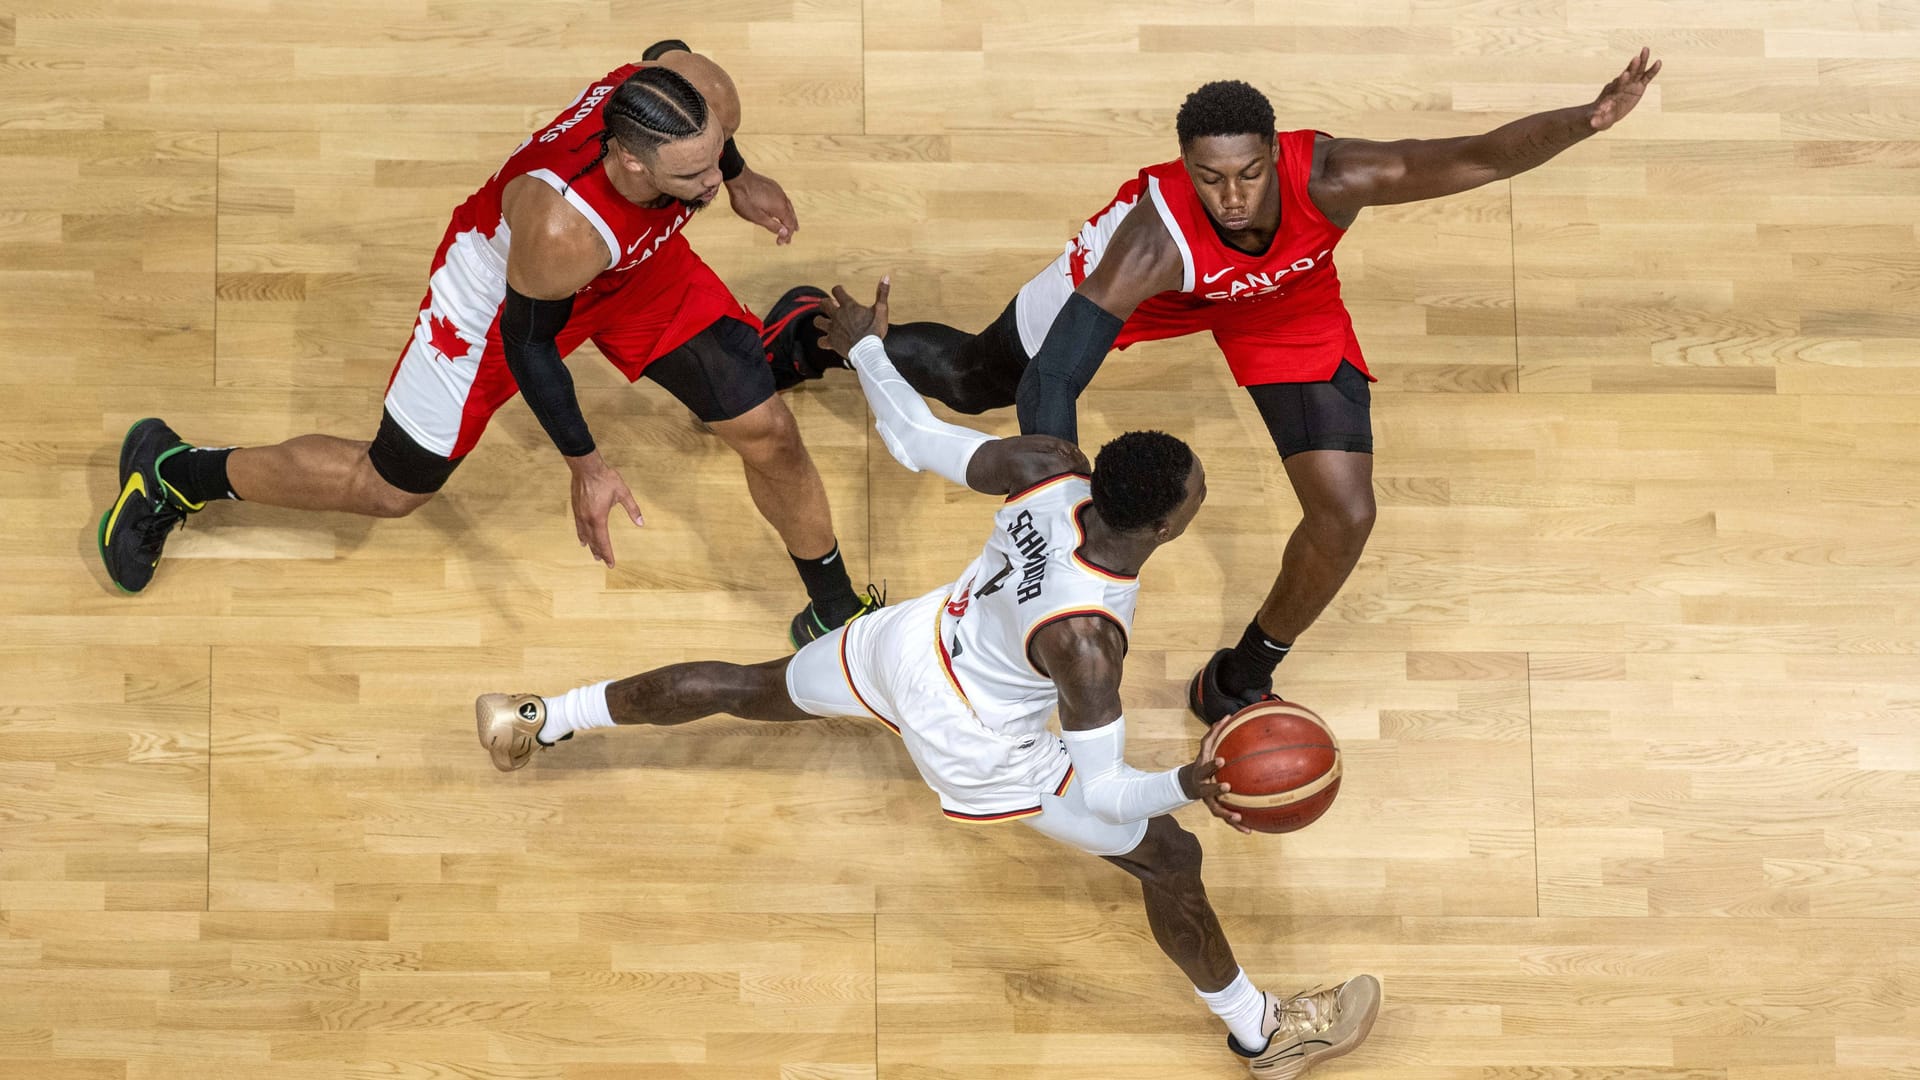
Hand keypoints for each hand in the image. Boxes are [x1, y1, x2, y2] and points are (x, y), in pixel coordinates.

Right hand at [565, 450, 642, 567]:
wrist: (586, 467)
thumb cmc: (605, 479)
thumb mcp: (623, 493)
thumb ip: (633, 509)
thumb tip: (641, 523)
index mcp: (599, 518)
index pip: (604, 541)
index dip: (608, 553)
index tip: (610, 563)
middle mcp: (588, 519)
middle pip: (594, 540)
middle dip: (599, 551)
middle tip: (602, 561)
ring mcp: (580, 514)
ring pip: (584, 534)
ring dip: (590, 545)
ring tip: (593, 553)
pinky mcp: (576, 508)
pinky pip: (578, 526)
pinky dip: (581, 534)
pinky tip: (582, 538)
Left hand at [725, 167, 797, 244]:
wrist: (738, 178)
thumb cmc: (745, 199)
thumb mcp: (757, 217)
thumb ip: (772, 225)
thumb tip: (785, 233)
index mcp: (780, 208)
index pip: (789, 225)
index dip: (786, 236)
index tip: (780, 243)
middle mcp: (782, 199)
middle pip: (791, 216)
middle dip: (790, 228)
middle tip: (789, 239)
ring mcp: (778, 191)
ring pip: (789, 207)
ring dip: (790, 218)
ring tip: (793, 225)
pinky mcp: (773, 186)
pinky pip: (784, 200)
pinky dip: (785, 209)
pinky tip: (782, 209)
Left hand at [811, 278, 890, 359]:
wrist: (867, 350)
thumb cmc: (875, 330)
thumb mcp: (881, 309)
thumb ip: (882, 293)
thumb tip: (886, 276)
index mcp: (848, 306)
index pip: (836, 290)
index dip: (838, 290)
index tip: (841, 292)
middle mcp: (837, 315)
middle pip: (823, 304)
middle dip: (826, 303)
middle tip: (833, 307)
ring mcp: (832, 329)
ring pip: (817, 321)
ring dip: (821, 320)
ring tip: (827, 322)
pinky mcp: (831, 342)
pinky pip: (821, 341)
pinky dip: (823, 341)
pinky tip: (828, 341)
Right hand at [1184, 721, 1252, 834]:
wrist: (1189, 783)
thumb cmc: (1202, 762)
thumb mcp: (1204, 748)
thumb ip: (1214, 734)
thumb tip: (1227, 716)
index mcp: (1201, 772)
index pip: (1205, 767)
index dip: (1212, 764)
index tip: (1222, 760)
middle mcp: (1202, 787)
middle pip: (1207, 790)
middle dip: (1216, 789)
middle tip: (1227, 787)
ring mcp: (1208, 800)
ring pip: (1216, 810)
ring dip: (1227, 814)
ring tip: (1239, 818)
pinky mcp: (1216, 809)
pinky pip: (1226, 819)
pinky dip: (1237, 826)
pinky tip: (1250, 831)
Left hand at [1588, 46, 1661, 132]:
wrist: (1605, 112)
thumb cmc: (1600, 116)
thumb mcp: (1598, 120)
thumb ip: (1597, 120)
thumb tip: (1593, 123)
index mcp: (1612, 92)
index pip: (1617, 85)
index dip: (1621, 80)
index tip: (1625, 74)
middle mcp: (1622, 85)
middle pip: (1628, 74)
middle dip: (1632, 67)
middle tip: (1636, 58)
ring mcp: (1631, 84)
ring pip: (1637, 71)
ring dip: (1642, 61)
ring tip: (1645, 50)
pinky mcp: (1638, 86)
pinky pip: (1646, 77)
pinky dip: (1652, 70)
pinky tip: (1658, 62)